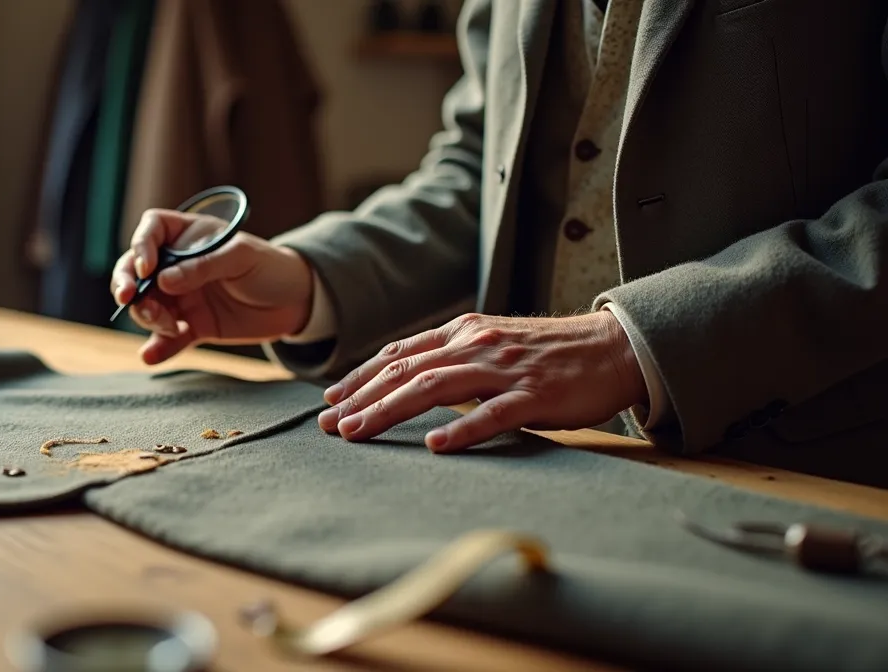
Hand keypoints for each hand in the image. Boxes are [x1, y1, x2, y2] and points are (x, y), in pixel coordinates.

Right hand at [111, 208, 314, 364]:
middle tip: (129, 300)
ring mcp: (182, 298)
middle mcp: (177, 266)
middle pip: (135, 271)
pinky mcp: (192, 327)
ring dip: (148, 317)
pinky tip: (151, 355)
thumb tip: (163, 280)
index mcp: (188, 237)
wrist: (295, 302)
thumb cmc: (269, 266)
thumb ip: (203, 266)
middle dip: (127, 285)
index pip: (151, 231)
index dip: (140, 246)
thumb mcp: (241, 257)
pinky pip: (167, 338)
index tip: (146, 268)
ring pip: (147, 306)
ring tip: (173, 327)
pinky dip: (157, 347)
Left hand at [317, 311, 648, 451]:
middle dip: (361, 397)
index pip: (399, 354)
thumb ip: (452, 357)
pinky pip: (492, 413)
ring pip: (433, 387)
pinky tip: (434, 444)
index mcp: (463, 332)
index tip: (331, 400)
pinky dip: (461, 428)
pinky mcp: (534, 394)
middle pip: (405, 370)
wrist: (613, 347)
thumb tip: (405, 378)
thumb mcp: (492, 343)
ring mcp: (504, 369)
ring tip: (358, 431)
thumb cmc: (549, 354)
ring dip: (389, 410)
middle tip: (330, 425)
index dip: (361, 377)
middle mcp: (476, 344)